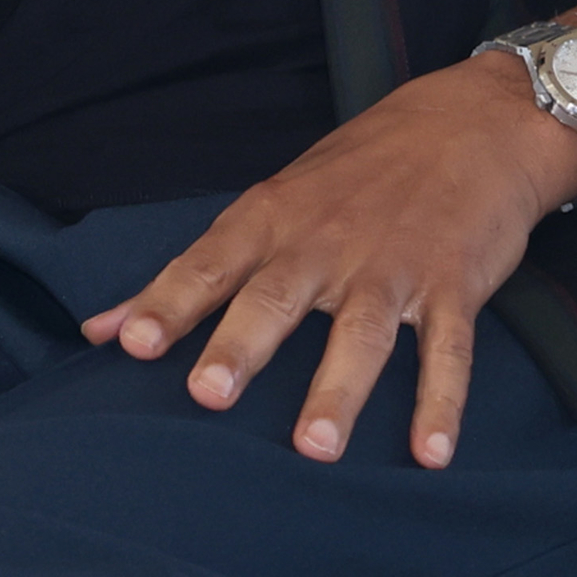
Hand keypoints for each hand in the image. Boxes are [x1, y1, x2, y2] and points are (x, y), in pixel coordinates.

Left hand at [80, 54, 576, 467]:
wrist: (474, 121)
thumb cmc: (359, 171)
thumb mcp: (276, 203)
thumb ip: (195, 272)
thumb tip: (101, 329)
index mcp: (275, 218)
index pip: (210, 262)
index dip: (169, 302)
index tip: (130, 342)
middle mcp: (326, 242)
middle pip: (277, 297)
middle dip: (241, 346)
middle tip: (208, 395)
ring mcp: (393, 265)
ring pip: (361, 333)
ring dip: (337, 391)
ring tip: (315, 449)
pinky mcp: (454, 286)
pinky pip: (448, 350)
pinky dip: (441, 403)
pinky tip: (431, 454)